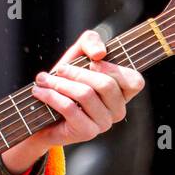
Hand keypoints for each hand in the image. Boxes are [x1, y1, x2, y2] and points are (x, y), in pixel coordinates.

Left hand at [1, 28, 145, 172]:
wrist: (42, 114)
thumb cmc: (65, 82)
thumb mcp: (77, 56)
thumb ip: (90, 42)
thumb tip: (99, 53)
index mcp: (122, 93)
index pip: (135, 82)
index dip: (114, 69)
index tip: (91, 62)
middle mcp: (118, 110)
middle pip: (105, 84)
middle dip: (77, 72)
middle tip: (59, 70)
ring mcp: (104, 124)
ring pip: (85, 95)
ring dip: (59, 83)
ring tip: (43, 79)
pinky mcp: (86, 132)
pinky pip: (70, 108)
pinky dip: (51, 96)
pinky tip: (39, 91)